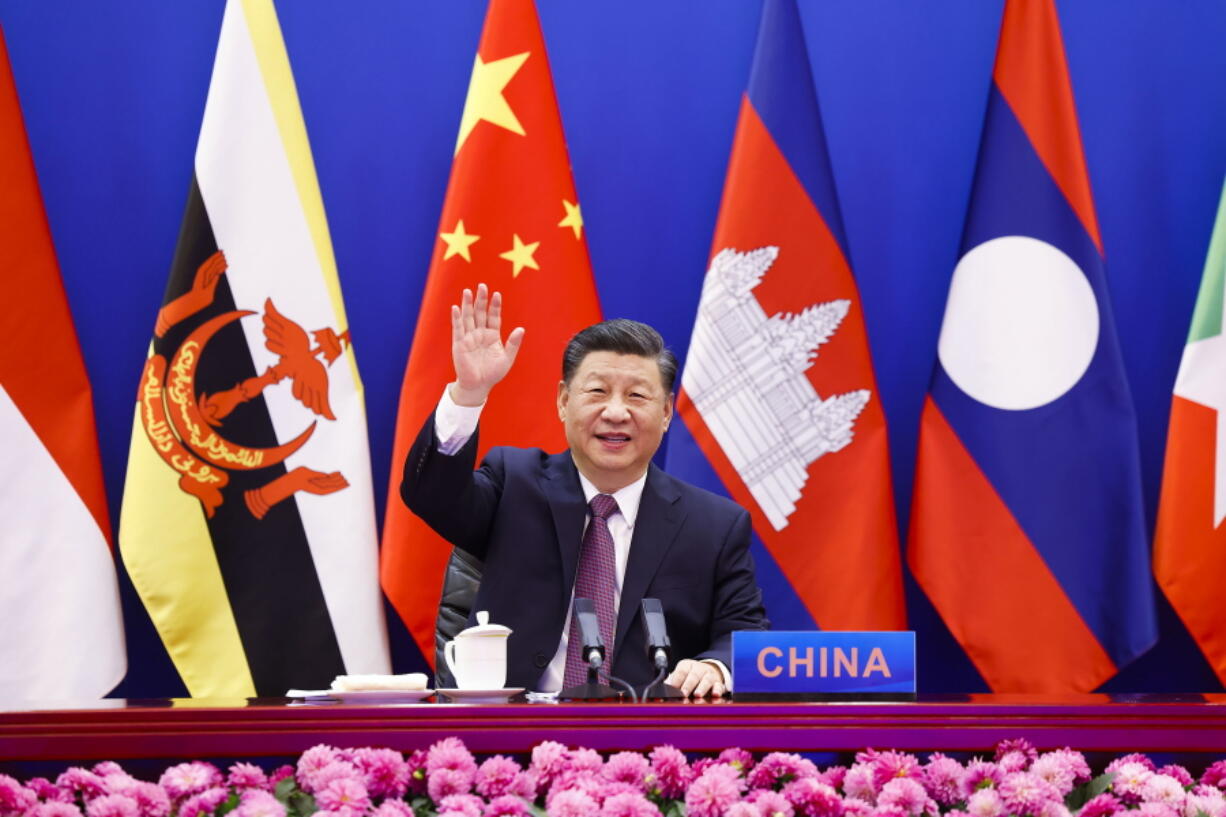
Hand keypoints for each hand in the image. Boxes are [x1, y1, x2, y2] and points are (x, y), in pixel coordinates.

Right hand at [450, 283, 524, 405]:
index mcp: (492, 336)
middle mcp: (480, 333)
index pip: (494, 317)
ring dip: (467, 304)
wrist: (478, 386)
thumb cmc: (493, 373)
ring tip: (467, 291)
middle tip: (482, 286)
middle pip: (480, 313)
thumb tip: (521, 329)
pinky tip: (456, 307)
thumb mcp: (507, 358)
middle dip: (481, 300)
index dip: (495, 306)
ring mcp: (469, 337)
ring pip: (468, 317)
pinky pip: (458, 328)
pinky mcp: (459, 344)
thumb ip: (513, 343)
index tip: (497, 294)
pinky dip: (457, 318)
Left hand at [666, 659, 726, 697]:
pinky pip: (719, 685)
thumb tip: (663, 689)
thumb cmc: (691, 676)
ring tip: (697, 695)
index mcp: (687, 665)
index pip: (681, 671)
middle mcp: (699, 669)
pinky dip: (717, 690)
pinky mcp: (718, 683)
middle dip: (688, 685)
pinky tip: (715, 695)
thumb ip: (672, 682)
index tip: (673, 688)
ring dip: (702, 688)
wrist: (709, 670)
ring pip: (706, 680)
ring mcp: (709, 675)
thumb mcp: (681, 675)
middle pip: (693, 675)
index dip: (677, 680)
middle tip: (683, 693)